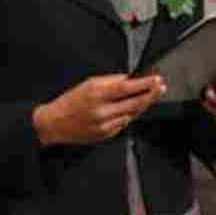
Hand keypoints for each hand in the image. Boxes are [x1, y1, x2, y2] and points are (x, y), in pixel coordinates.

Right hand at [33, 73, 165, 145]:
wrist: (55, 124)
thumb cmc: (71, 102)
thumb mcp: (88, 84)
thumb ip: (111, 81)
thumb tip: (131, 79)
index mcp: (96, 93)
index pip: (127, 87)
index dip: (145, 84)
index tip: (157, 79)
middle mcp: (102, 111)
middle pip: (135, 103)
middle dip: (151, 94)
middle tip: (161, 87)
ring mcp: (105, 125)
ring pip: (132, 114)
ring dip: (139, 105)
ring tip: (143, 96)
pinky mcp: (106, 135)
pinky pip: (124, 124)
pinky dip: (126, 116)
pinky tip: (121, 111)